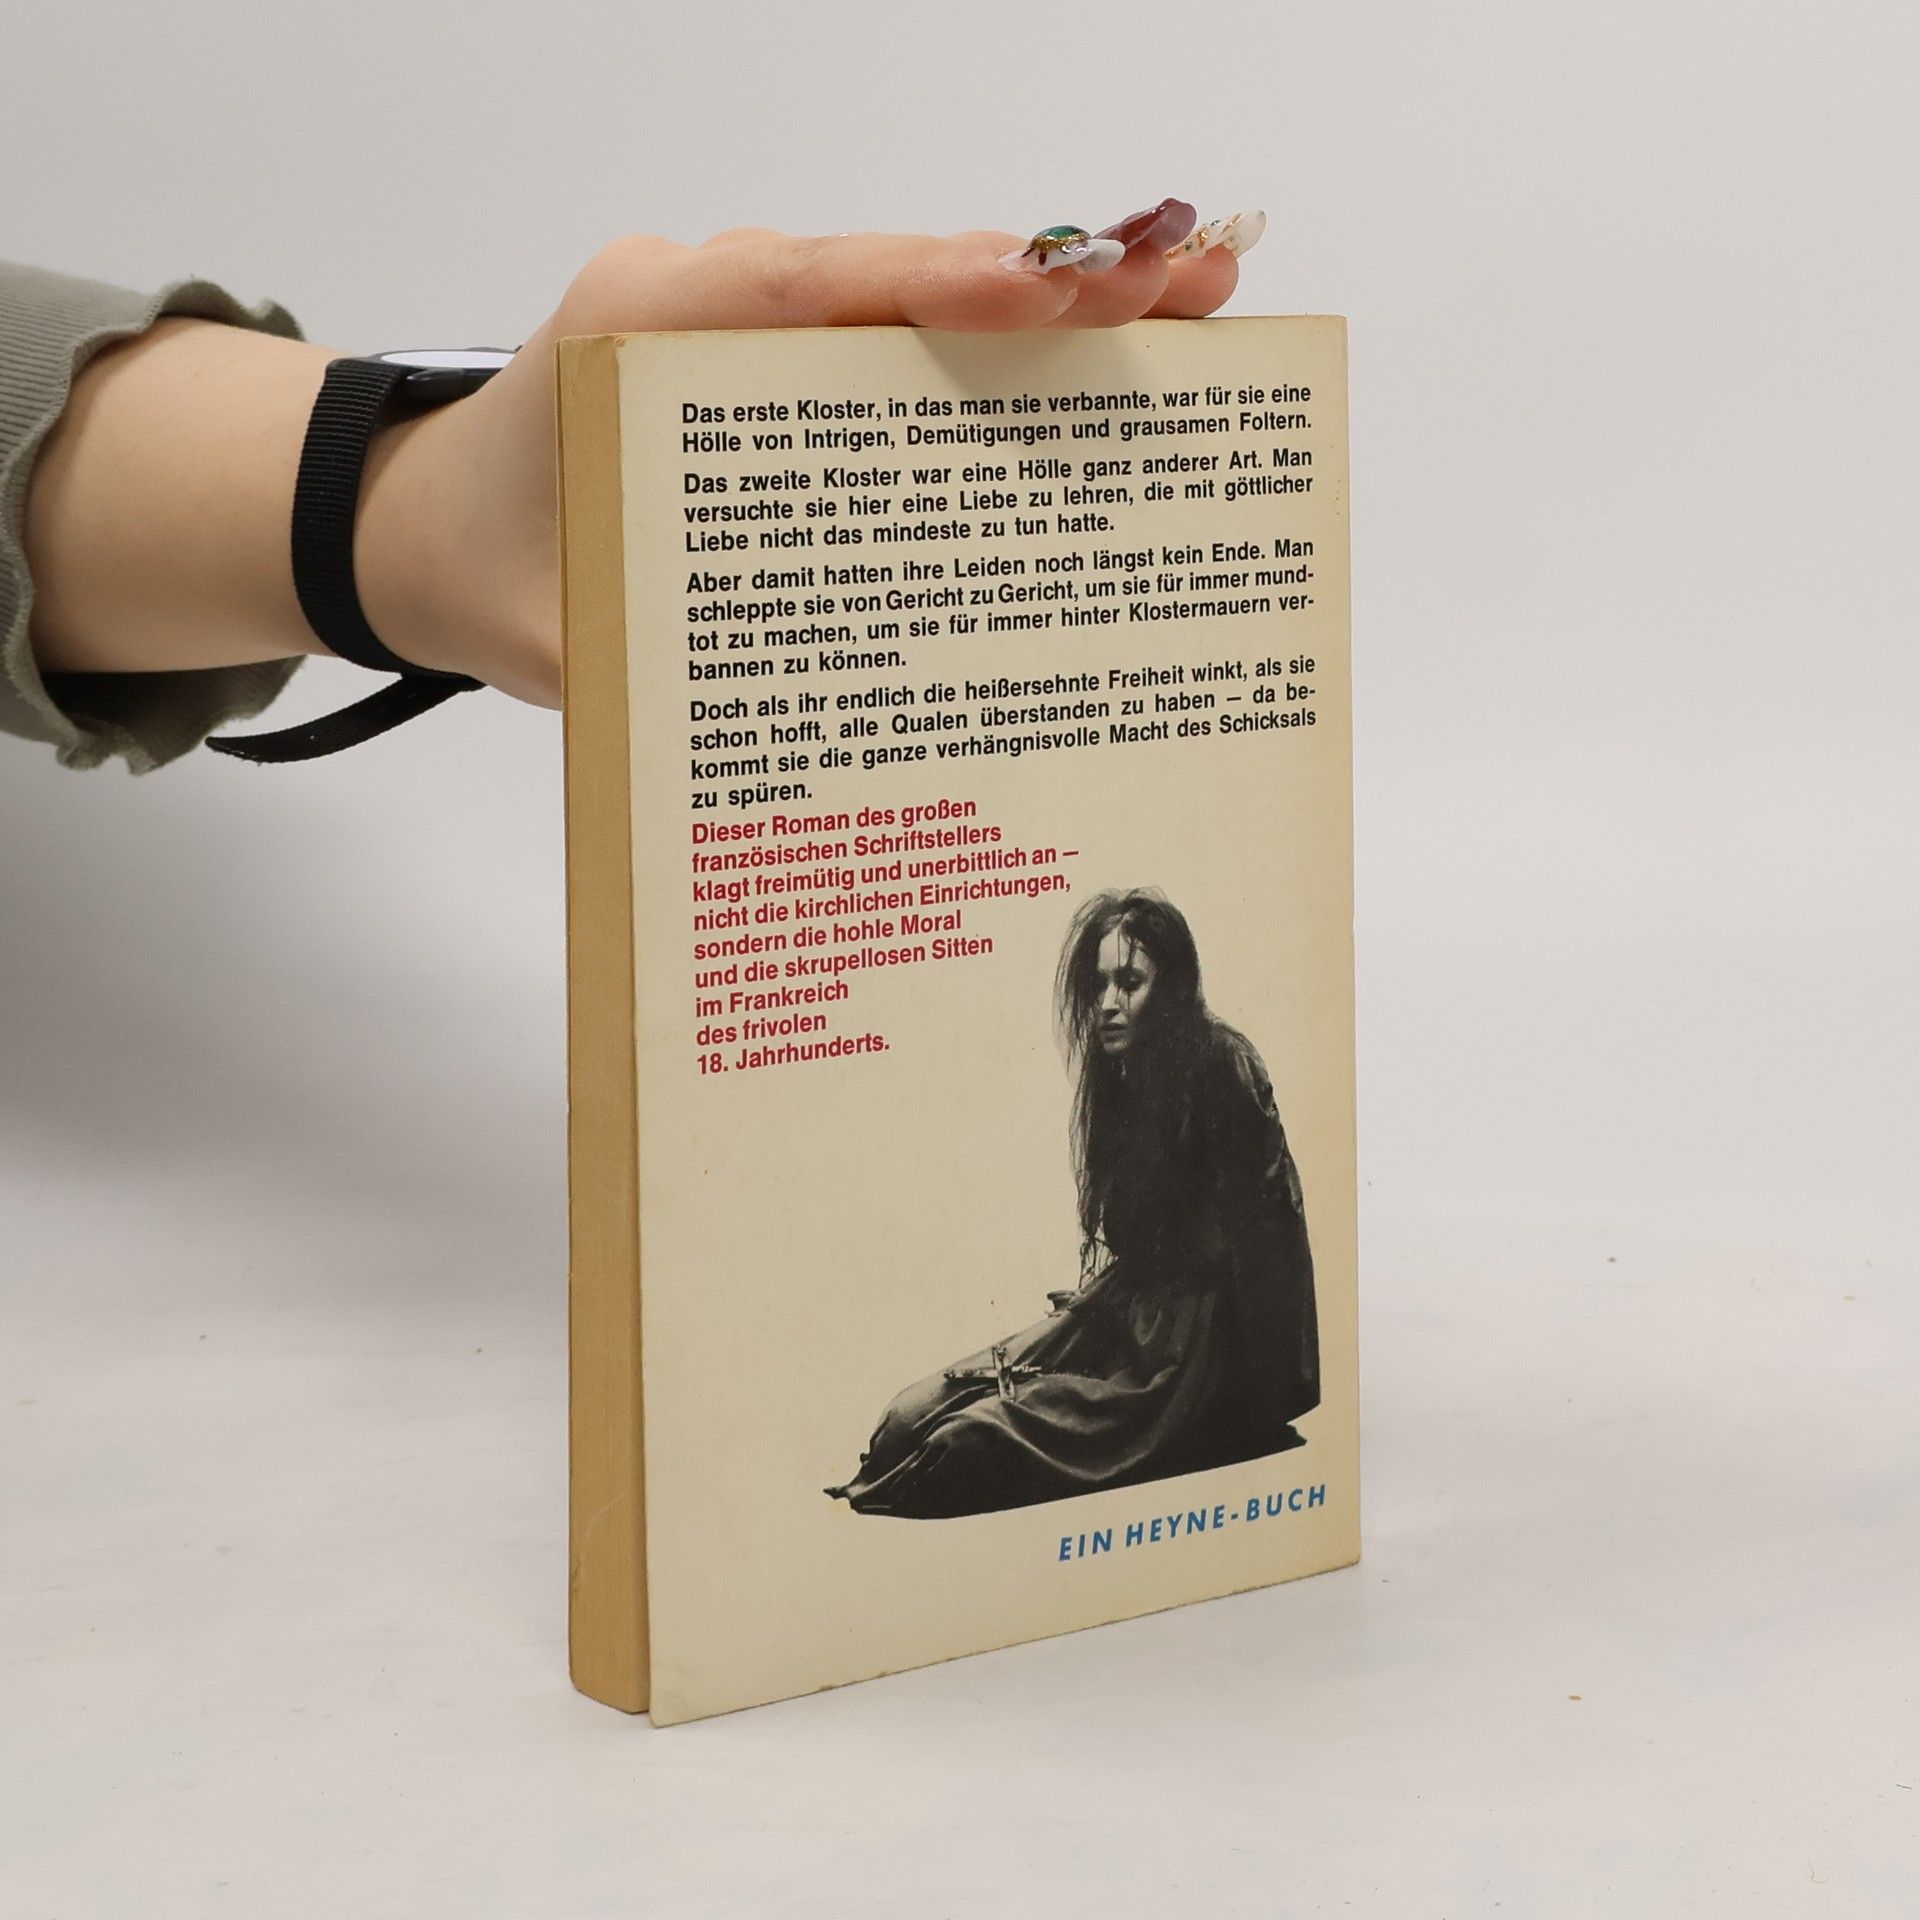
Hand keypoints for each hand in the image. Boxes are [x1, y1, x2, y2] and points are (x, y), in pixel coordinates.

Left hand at [360, 209, 1246, 706]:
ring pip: (916, 291)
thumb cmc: (488, 565)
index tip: (1059, 296)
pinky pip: (900, 336)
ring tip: (1186, 318)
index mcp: (645, 332)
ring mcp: (752, 321)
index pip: (811, 289)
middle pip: (898, 270)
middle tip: (1198, 291)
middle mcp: (709, 301)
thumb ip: (647, 671)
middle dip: (1054, 280)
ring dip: (1050, 306)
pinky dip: (999, 347)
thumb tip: (779, 755)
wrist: (428, 524)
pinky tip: (1096, 369)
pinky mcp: (782, 361)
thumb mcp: (550, 634)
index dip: (943, 287)